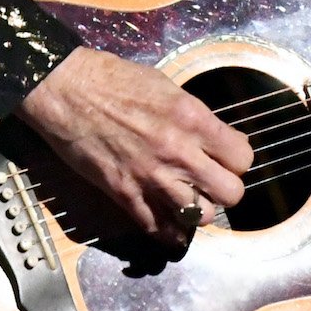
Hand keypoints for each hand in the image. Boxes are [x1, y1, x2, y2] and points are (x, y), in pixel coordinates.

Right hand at [18, 46, 252, 245]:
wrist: (68, 91)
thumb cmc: (116, 80)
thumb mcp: (168, 87)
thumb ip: (194, 117)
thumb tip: (214, 137)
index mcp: (193, 120)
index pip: (242, 157)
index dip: (238, 160)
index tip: (227, 156)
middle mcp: (179, 153)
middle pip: (231, 193)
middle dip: (226, 189)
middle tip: (212, 180)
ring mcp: (152, 178)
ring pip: (200, 217)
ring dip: (198, 209)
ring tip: (189, 198)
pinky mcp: (125, 195)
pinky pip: (158, 229)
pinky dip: (168, 231)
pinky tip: (169, 223)